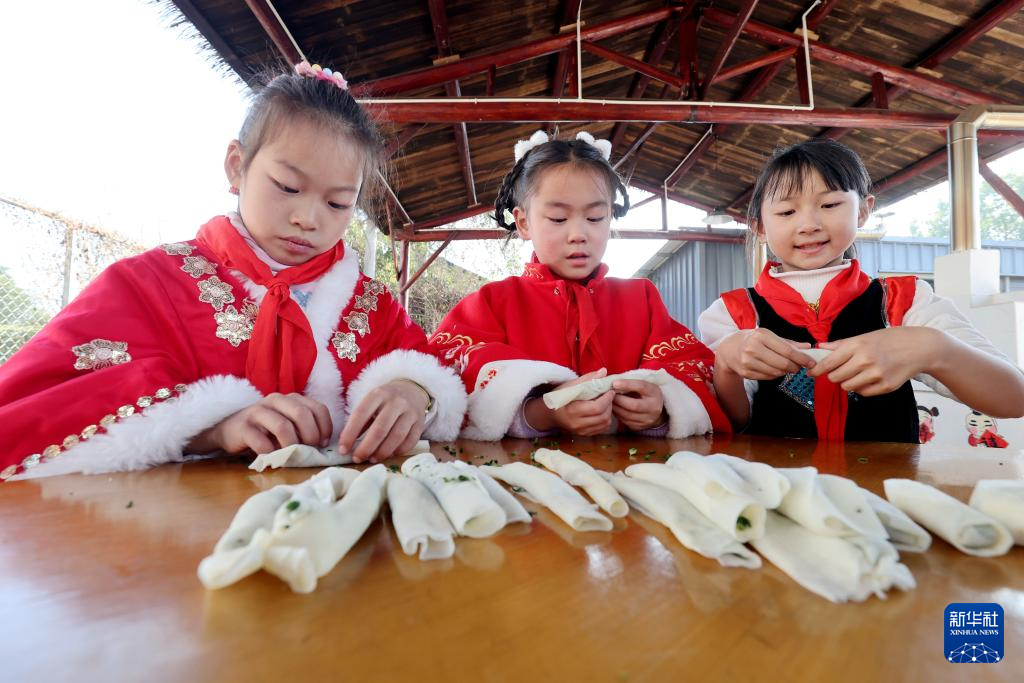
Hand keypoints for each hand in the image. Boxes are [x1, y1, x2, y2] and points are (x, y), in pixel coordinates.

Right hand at [187, 393, 331, 454]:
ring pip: (282, 426)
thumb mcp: (289, 425)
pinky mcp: (243, 427)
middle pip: (301, 414)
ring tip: (291, 456)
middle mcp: (276, 400)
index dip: (325, 427)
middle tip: (308, 451)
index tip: (322, 444)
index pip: (318, 408)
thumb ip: (304, 429)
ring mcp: (258, 411)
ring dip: (291, 445)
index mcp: (291, 399)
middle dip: (310, 436)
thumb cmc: (266, 430)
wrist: (230, 430)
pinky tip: (272, 458)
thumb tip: (322, 445)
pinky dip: (271, 453)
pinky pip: (261, 441)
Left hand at [339, 379, 428, 462]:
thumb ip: (360, 421)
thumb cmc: (385, 400)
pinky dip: (398, 451)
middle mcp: (396, 401)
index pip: (361, 414)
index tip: (343, 449)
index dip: (350, 434)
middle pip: (380, 429)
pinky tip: (389, 455)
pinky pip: (410, 441)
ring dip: (382, 452)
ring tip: (372, 459)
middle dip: (366, 447)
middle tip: (357, 458)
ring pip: (396, 436)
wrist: (411, 389)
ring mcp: (410, 412)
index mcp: (378, 394)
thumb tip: (347, 445)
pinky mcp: (420, 423)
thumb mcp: (370, 402)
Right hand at [524, 369, 615, 435]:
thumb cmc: (558, 397)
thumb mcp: (570, 385)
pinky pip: (602, 428)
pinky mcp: (585, 434)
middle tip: (609, 395)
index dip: (607, 399)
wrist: (549, 414)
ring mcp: (581, 431)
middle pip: (603, 417)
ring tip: (605, 403)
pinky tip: (602, 411)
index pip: (597, 407)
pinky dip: (606, 419)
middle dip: (610, 404)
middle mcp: (577, 424)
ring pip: (605, 424)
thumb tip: (604, 371)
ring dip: (609, 412)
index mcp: (572, 411)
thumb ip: (587, 379)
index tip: (609, 390)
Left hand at [611, 379, 665, 430]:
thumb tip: (614, 383)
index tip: (614, 383)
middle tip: (609, 395)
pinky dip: (617, 414)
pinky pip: (625, 421)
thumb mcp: (642, 385)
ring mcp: (648, 419)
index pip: (641, 387)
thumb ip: (631, 383)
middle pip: (634, 405)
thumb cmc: (644, 393)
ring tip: (609, 401)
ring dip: (616, 408)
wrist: (654, 408)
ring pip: (628, 415)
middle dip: (619, 400)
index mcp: (654, 392)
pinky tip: (613, 409)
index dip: (627, 384)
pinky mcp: (640, 426)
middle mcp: (654, 407)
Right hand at [715, 328, 814, 379]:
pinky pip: (768, 377)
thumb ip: (788, 342)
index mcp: (761, 335)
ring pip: (776, 372)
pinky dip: (775, 375)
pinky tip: (774, 369)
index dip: (802, 358)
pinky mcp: (746, 373)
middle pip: (783, 363)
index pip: (787, 350)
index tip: (811, 363)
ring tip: (786, 366)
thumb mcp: (769, 336)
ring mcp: (748, 361)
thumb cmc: (752, 340)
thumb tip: (808, 347)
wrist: (728, 349)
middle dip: (795, 367)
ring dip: (785, 371)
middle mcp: (753, 348)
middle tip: (799, 367)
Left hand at [808, 327, 938, 395]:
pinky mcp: (886, 386)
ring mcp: (876, 375)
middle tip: (839, 371)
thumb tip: (819, 348)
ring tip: (856, 373)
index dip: (817, 369)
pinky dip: (861, 388)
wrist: (919, 348)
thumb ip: (840, 345)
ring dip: (847, 382)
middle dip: (834, 375)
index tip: (811, 372)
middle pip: (835, 377)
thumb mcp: (864, 336)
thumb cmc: (889, 340)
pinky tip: (869, 378)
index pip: (829, 362)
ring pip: (847, 387)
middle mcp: (865, 360)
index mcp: (857, 345)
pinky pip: (862, 393)